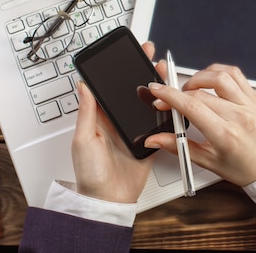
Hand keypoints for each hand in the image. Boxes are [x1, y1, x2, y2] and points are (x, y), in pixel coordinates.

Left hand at [71, 42, 162, 203]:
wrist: (108, 201)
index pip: (110, 87)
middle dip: (140, 72)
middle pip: (131, 92)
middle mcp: (117, 122)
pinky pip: (159, 124)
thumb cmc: (90, 174)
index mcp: (100, 118)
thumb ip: (87, 112)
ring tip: (162, 72)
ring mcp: (134, 131)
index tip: (126, 55)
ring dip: (156, 88)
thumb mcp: (83, 139)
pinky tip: (172, 99)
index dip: (119, 70)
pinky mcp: (149, 142)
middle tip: (148, 55)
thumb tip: (83, 85)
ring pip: (147, 104)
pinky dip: (166, 111)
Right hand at [145, 64, 255, 186]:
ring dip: (198, 77)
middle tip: (168, 99)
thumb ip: (178, 146)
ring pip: (218, 75)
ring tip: (190, 89)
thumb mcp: (206, 161)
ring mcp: (248, 104)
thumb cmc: (241, 167)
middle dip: (178, 92)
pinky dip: (217, 71)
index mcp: (225, 135)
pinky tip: (209, 81)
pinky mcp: (254, 97)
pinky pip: (235, 74)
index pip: (192, 106)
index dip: (170, 96)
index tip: (157, 91)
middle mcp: (239, 116)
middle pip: (200, 92)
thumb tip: (154, 139)